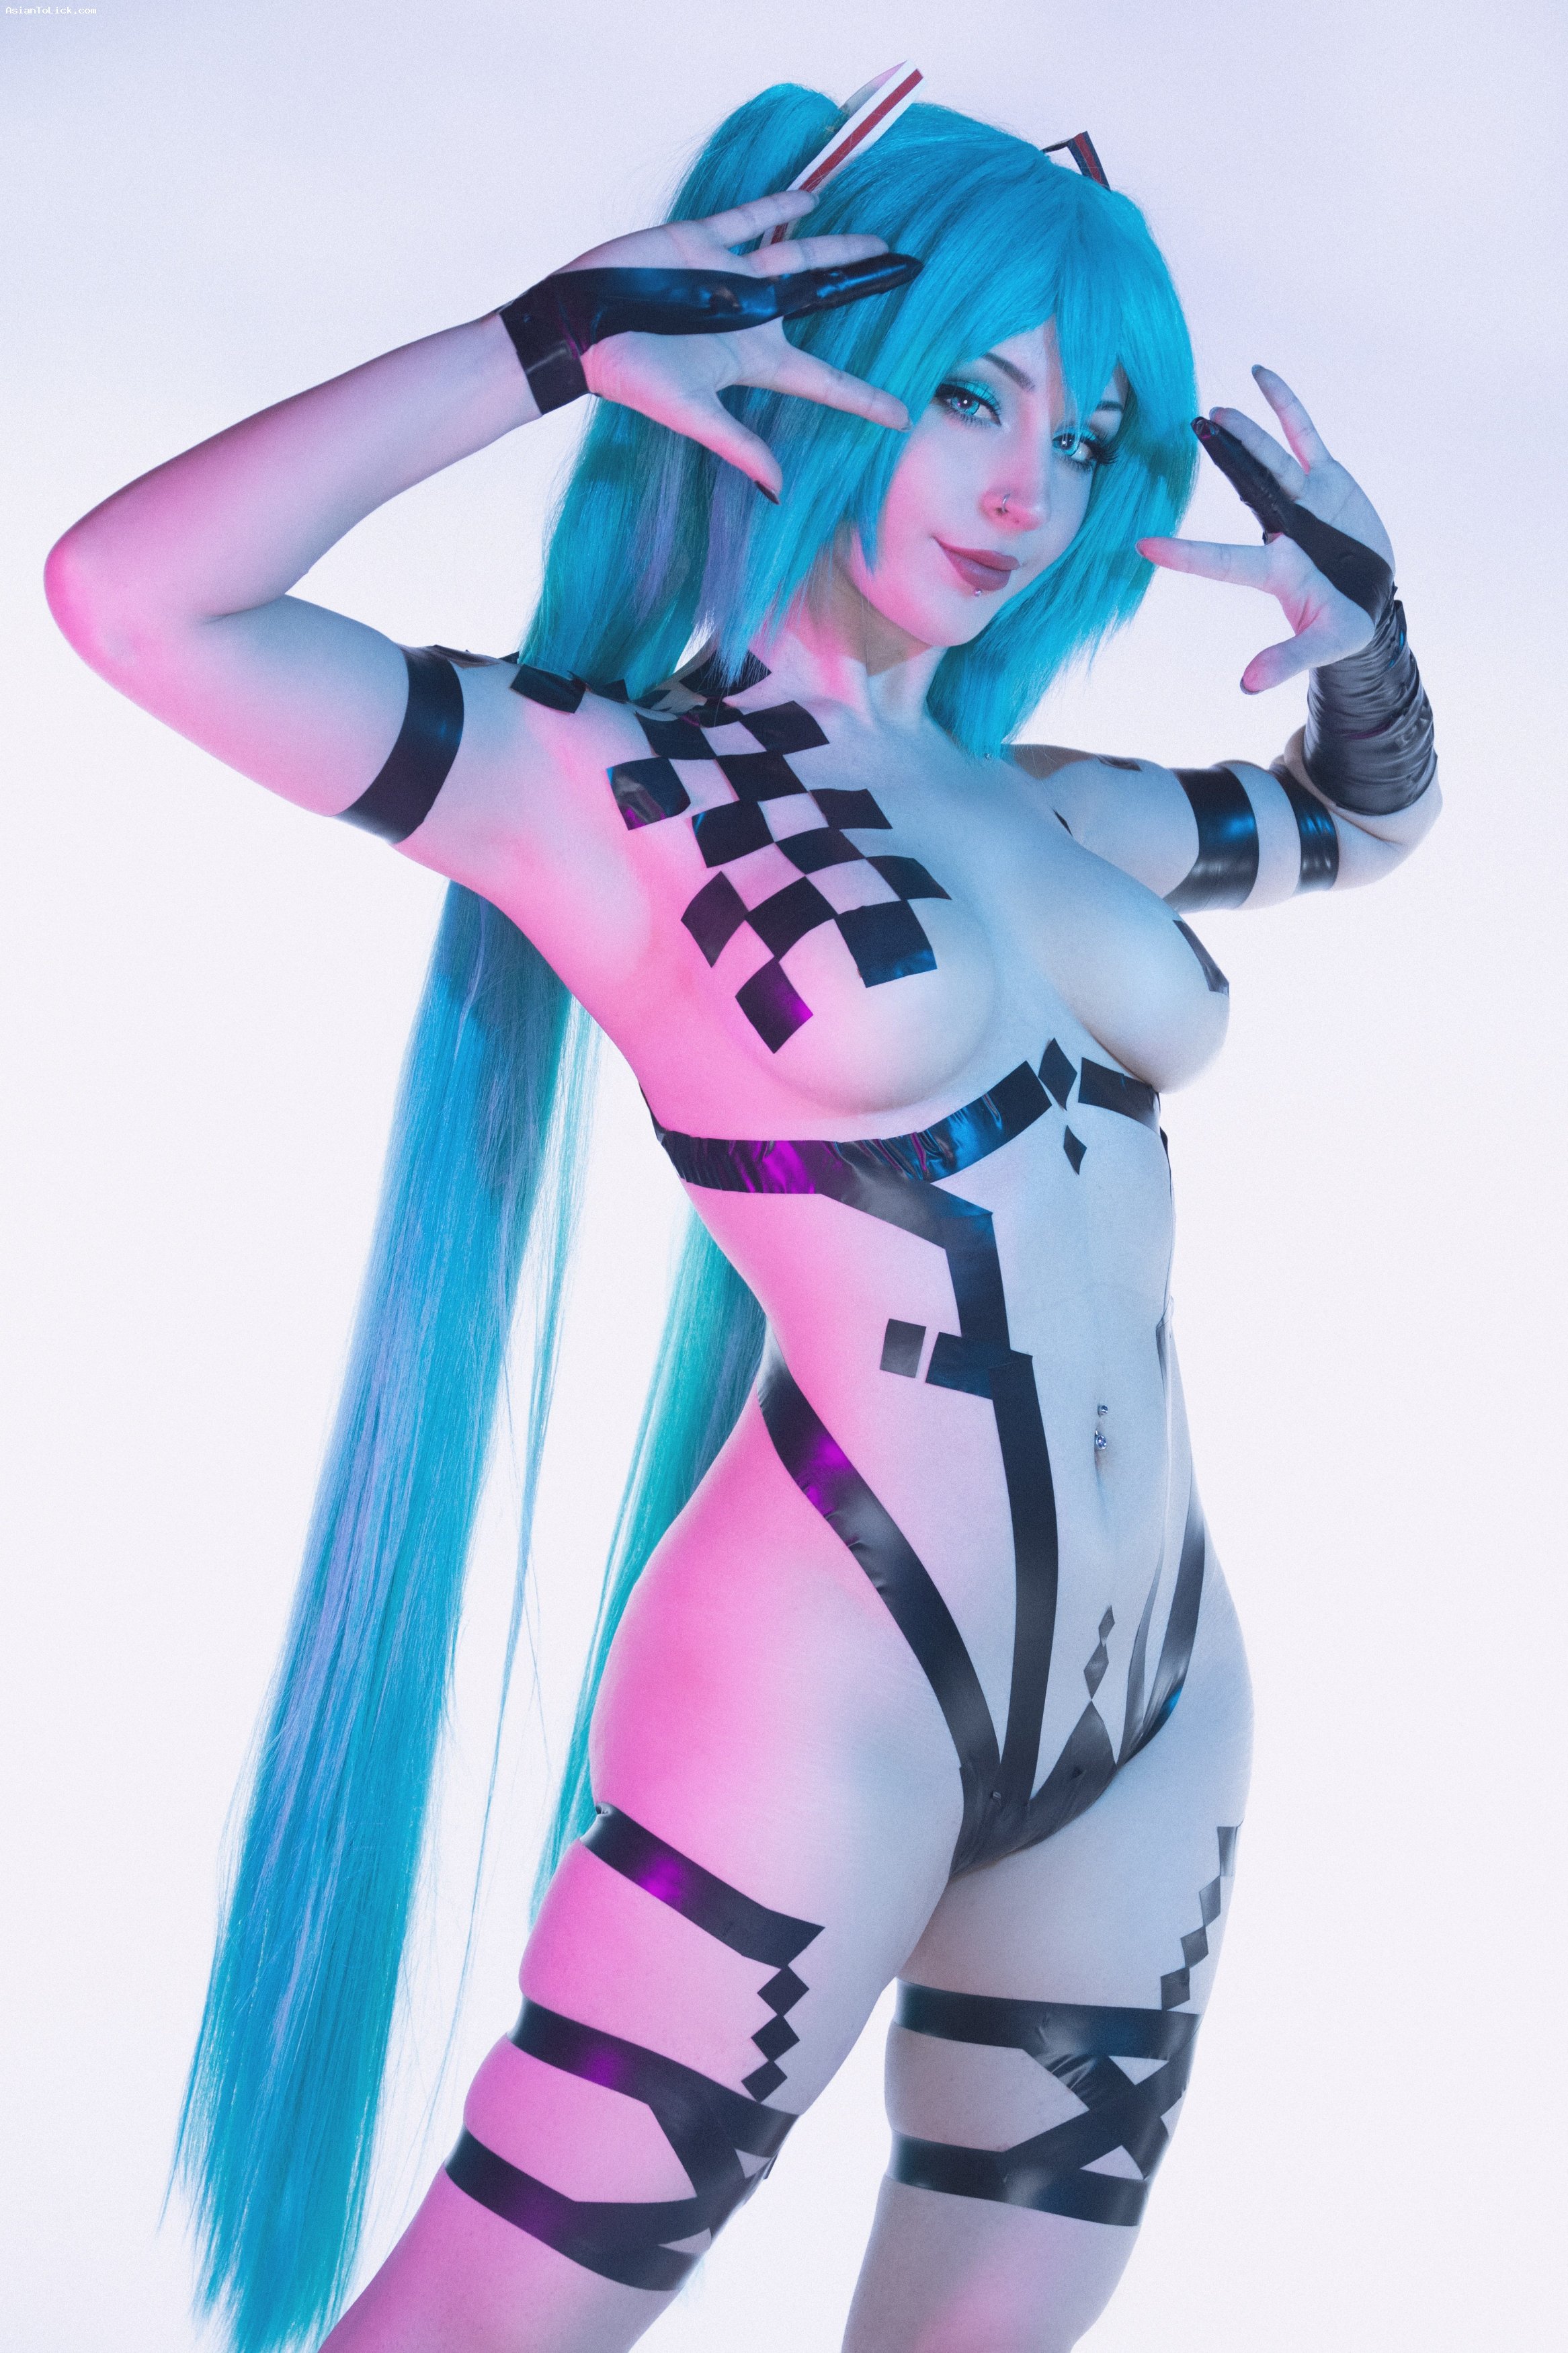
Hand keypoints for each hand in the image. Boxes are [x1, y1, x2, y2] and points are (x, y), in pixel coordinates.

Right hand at [552, 191, 913, 496]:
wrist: (578, 324)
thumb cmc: (629, 373)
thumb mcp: (691, 413)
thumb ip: (740, 446)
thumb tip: (781, 493)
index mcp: (754, 359)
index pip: (824, 382)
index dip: (864, 398)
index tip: (905, 416)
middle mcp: (750, 317)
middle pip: (823, 303)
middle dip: (864, 290)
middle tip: (910, 276)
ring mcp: (729, 278)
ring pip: (798, 257)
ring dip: (837, 248)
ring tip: (878, 240)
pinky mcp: (703, 242)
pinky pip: (751, 220)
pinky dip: (782, 206)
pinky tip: (814, 197)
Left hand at [1138, 367, 1396, 693]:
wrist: (1373, 599)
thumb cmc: (1343, 626)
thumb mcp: (1325, 644)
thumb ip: (1287, 660)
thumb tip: (1247, 686)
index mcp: (1274, 570)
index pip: (1223, 562)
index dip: (1185, 556)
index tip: (1141, 545)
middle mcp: (1280, 530)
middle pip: (1246, 490)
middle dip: (1220, 461)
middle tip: (1186, 432)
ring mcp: (1302, 500)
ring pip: (1270, 459)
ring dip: (1245, 435)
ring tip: (1213, 413)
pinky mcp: (1327, 480)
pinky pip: (1304, 435)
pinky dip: (1285, 406)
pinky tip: (1261, 375)